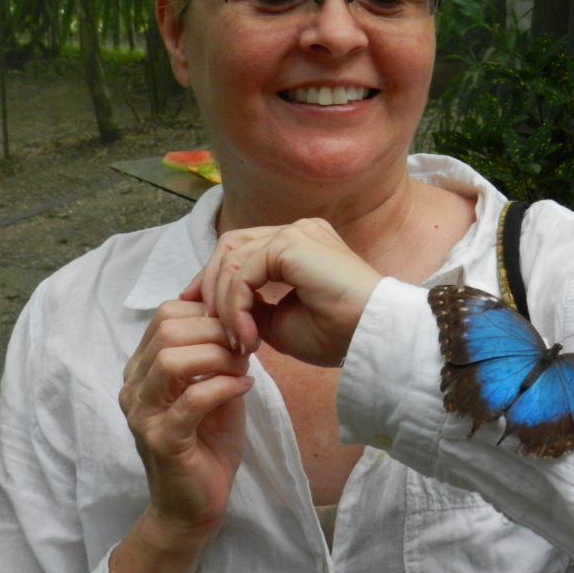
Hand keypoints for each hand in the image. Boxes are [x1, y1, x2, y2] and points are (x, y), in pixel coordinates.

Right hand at [119, 300, 252, 541]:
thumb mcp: (213, 385)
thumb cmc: (208, 441)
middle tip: (245, 345)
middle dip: (215, 330)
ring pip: (172, 360)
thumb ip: (216, 353)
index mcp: (143, 368)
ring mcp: (143, 414)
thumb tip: (237, 316)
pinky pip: (192, 400)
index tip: (238, 327)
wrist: (195, 504)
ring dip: (217, 356)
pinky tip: (244, 387)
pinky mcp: (162, 440)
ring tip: (243, 366)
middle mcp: (134, 386)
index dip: (206, 311)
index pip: (165, 314)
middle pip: (167, 330)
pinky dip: (224, 386)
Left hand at [182, 218, 382, 365]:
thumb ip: (254, 307)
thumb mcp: (281, 322)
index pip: (243, 249)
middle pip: (230, 245)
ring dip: (224, 305)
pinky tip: (248, 336)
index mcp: (300, 245)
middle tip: (204, 322)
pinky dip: (236, 307)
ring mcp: (296, 232)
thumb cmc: (338, 333)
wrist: (373, 335)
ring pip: (232, 259)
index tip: (200, 310)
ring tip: (238, 341)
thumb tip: (222, 308)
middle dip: (209, 284)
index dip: (215, 278)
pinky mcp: (292, 243)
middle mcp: (298, 231)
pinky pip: (243, 272)